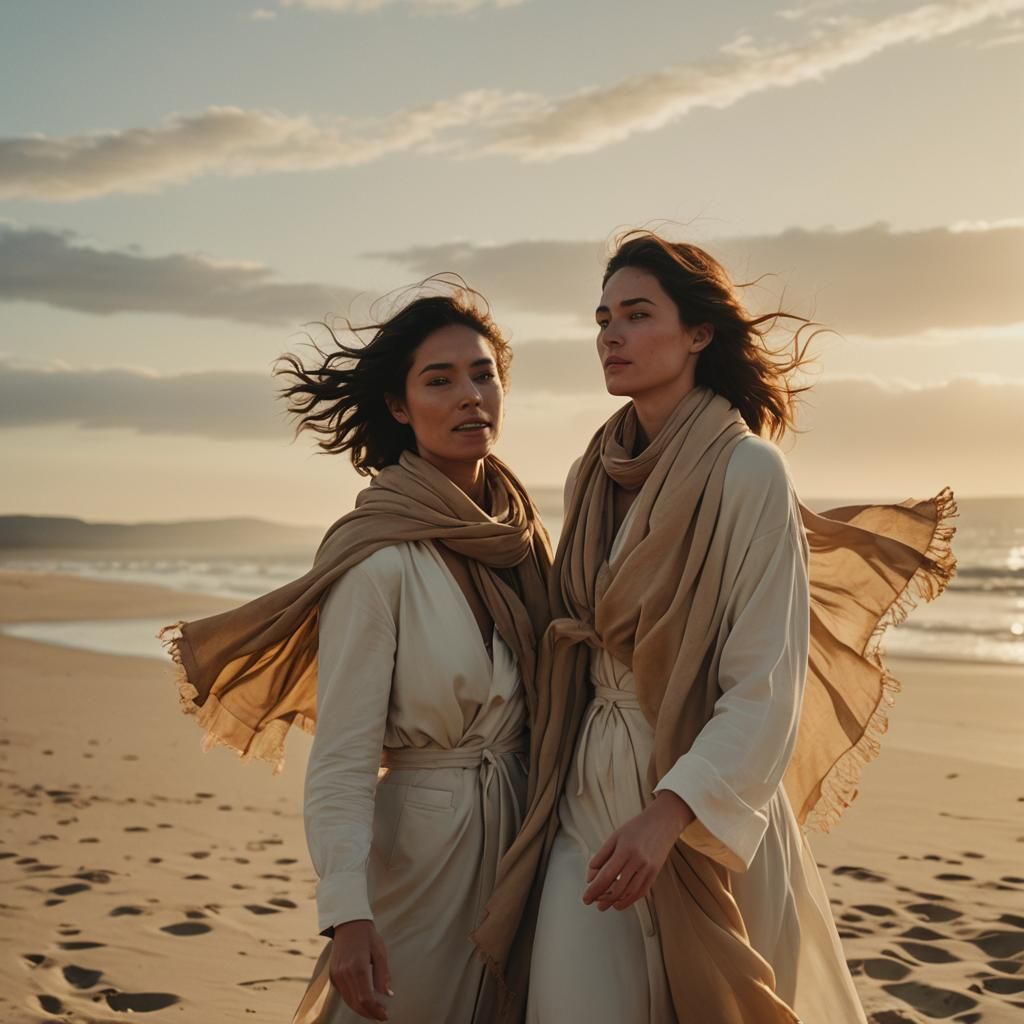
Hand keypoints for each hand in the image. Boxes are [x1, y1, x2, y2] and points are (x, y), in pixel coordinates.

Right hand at [328, 919, 392, 1020]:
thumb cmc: (367, 936)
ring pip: (349, 1001)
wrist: (348, 923)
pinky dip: (353, 1001)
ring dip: (361, 1009)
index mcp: (358, 966)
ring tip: (374, 1011)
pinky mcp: (333, 975)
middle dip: (369, 1013)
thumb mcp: (380, 951)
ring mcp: (336, 975)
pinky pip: (343, 994)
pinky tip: (363, 1001)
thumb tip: (388, 995)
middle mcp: (344, 973)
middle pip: (356, 1003)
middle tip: (381, 1016)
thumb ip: (383, 975)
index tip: (385, 1015)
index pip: (366, 998)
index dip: (375, 1011)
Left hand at [582, 791, 693, 911]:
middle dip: (602, 898)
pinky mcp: (655, 874)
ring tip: (603, 904)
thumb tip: (590, 878)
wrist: (663, 823)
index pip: (606, 876)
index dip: (594, 890)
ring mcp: (648, 869)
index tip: (585, 898)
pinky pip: (640, 892)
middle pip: (617, 888)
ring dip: (614, 902)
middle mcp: (638, 861)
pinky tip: (619, 902)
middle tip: (593, 901)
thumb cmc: (636, 828)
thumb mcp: (615, 837)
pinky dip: (628, 900)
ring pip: (629, 893)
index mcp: (625, 850)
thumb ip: (601, 856)